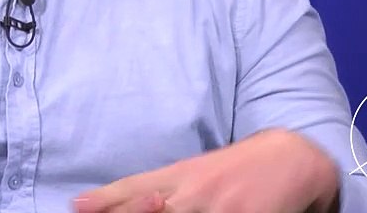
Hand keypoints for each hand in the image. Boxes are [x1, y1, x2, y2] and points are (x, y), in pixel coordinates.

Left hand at [72, 129, 339, 212]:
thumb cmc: (235, 170)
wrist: (289, 158)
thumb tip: (121, 202)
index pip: (132, 190)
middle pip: (147, 207)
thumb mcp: (192, 174)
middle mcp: (192, 190)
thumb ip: (157, 190)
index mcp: (177, 176)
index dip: (105, 200)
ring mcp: (217, 207)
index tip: (77, 205)